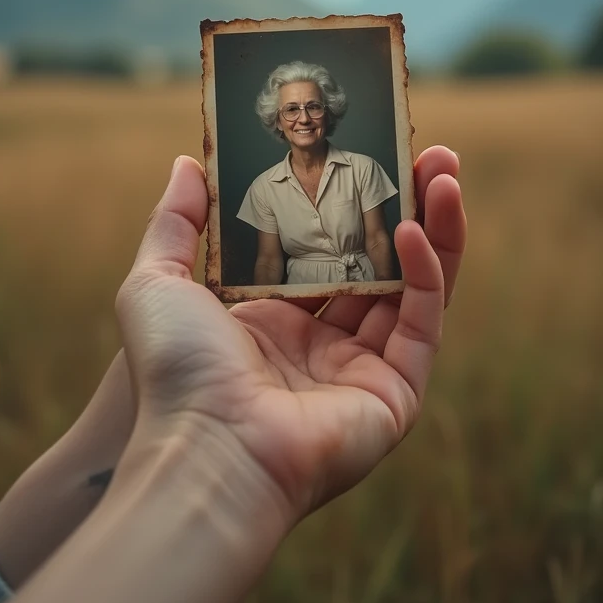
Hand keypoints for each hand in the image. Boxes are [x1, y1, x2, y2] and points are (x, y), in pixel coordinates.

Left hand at [116, 147, 464, 521]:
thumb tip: (188, 164)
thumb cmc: (176, 371)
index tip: (368, 155)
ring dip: (436, 228)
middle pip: (380, 262)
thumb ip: (175, 222)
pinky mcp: (396, 392)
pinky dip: (427, 274)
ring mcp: (363, 369)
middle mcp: (323, 344)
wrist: (206, 447)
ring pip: (414, 286)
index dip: (350, 204)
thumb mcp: (157, 281)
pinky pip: (421, 322)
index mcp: (274, 321)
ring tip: (445, 172)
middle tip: (430, 155)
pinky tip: (415, 229)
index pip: (327, 250)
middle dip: (408, 206)